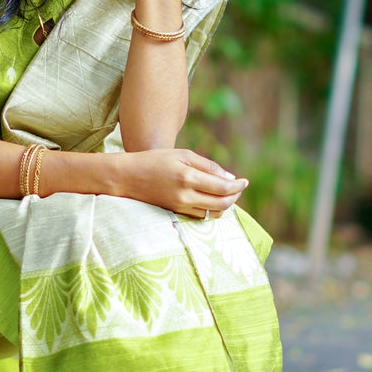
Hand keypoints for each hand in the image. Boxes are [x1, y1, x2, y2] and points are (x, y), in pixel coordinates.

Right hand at [116, 149, 246, 217]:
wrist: (127, 177)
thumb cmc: (155, 160)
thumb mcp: (182, 154)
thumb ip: (208, 166)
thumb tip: (229, 177)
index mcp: (188, 177)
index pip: (223, 187)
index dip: (238, 186)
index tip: (244, 181)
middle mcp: (185, 196)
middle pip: (221, 203)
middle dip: (235, 197)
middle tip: (239, 188)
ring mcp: (180, 207)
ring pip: (213, 213)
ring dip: (225, 205)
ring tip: (228, 194)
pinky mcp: (175, 212)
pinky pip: (201, 216)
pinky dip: (212, 210)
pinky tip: (214, 200)